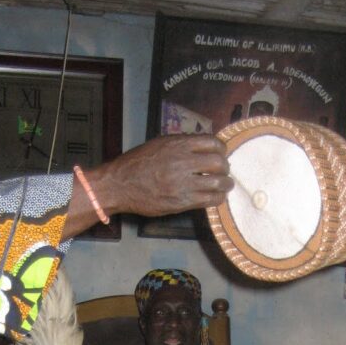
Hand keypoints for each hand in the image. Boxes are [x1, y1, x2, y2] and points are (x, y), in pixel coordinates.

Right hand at [62, 135, 231, 237]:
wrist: (120, 185)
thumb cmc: (137, 163)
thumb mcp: (159, 144)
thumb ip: (181, 145)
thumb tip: (203, 147)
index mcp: (178, 144)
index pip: (213, 142)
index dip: (221, 149)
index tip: (220, 154)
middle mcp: (183, 162)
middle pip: (219, 163)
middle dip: (225, 168)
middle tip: (223, 172)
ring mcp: (183, 183)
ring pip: (218, 183)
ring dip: (225, 184)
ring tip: (225, 186)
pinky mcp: (182, 202)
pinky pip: (210, 200)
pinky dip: (218, 198)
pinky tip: (216, 197)